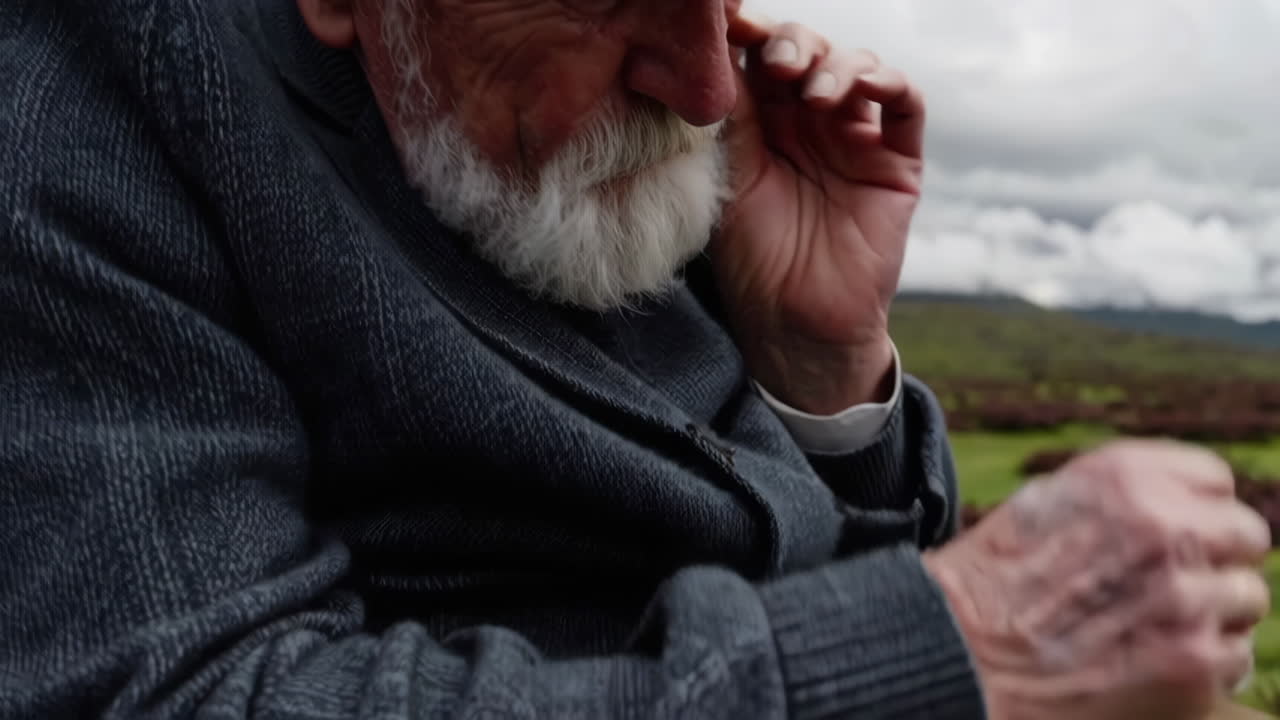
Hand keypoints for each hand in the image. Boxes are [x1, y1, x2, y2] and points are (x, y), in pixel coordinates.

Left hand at [711, 11, 924, 413]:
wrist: (795, 324)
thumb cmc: (753, 259)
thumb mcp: (732, 181)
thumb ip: (734, 120)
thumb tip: (720, 51)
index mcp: (764, 123)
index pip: (762, 60)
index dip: (751, 36)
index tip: (731, 25)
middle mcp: (811, 123)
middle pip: (812, 53)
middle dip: (794, 44)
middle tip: (778, 60)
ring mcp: (857, 138)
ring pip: (859, 67)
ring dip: (837, 64)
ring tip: (813, 91)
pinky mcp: (897, 162)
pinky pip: (906, 107)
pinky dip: (890, 84)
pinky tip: (864, 88)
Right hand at [922, 440, 1271, 719]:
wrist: (961, 650)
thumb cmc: (995, 578)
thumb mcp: (1051, 499)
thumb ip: (1126, 495)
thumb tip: (1189, 506)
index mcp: (1127, 477)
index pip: (1215, 479)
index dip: (1193, 509)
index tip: (1172, 534)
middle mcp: (1164, 527)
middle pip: (1245, 533)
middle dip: (1213, 557)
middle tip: (1169, 582)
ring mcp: (1186, 596)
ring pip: (1247, 596)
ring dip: (1212, 611)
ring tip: (1154, 624)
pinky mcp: (1194, 660)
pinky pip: (1235, 653)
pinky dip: (1203, 661)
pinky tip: (1151, 658)